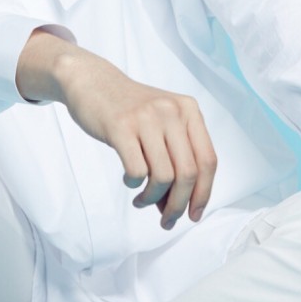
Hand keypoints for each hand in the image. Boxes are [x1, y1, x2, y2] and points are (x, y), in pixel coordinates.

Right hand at [17, 30, 216, 228]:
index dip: (204, 193)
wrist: (92, 81)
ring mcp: (146, 118)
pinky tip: (129, 180)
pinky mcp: (120, 126)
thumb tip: (176, 206)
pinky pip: (137, 170)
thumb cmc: (129, 109)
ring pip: (164, 176)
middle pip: (188, 173)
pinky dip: (134, 184)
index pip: (208, 160)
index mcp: (189, 110)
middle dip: (178, 205)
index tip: (194, 215)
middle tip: (166, 220)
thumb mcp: (161, 121)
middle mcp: (172, 112)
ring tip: (142, 201)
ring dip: (153, 199)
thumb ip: (174, 157)